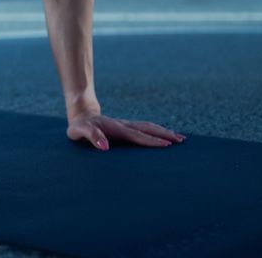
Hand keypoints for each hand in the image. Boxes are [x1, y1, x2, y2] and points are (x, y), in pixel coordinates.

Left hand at [67, 111, 186, 150]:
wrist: (81, 115)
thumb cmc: (79, 127)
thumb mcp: (80, 132)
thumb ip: (92, 137)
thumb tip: (105, 147)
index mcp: (117, 129)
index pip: (138, 136)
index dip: (153, 141)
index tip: (167, 145)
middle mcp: (125, 125)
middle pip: (149, 129)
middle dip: (166, 134)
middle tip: (182, 140)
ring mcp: (127, 125)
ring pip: (149, 127)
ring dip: (164, 132)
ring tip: (180, 138)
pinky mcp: (126, 127)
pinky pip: (145, 129)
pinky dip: (157, 132)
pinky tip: (163, 137)